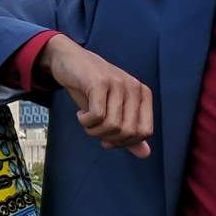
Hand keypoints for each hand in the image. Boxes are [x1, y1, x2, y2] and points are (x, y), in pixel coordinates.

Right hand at [42, 36, 153, 156]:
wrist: (70, 61)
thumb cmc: (92, 89)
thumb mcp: (112, 111)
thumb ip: (129, 133)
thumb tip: (146, 155)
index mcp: (142, 94)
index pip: (144, 132)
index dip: (125, 142)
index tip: (108, 139)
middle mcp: (134, 88)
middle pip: (128, 132)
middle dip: (108, 138)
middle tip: (94, 130)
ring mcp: (118, 83)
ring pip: (112, 126)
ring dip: (94, 131)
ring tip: (86, 121)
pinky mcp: (100, 82)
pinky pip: (97, 116)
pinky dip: (85, 122)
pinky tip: (80, 114)